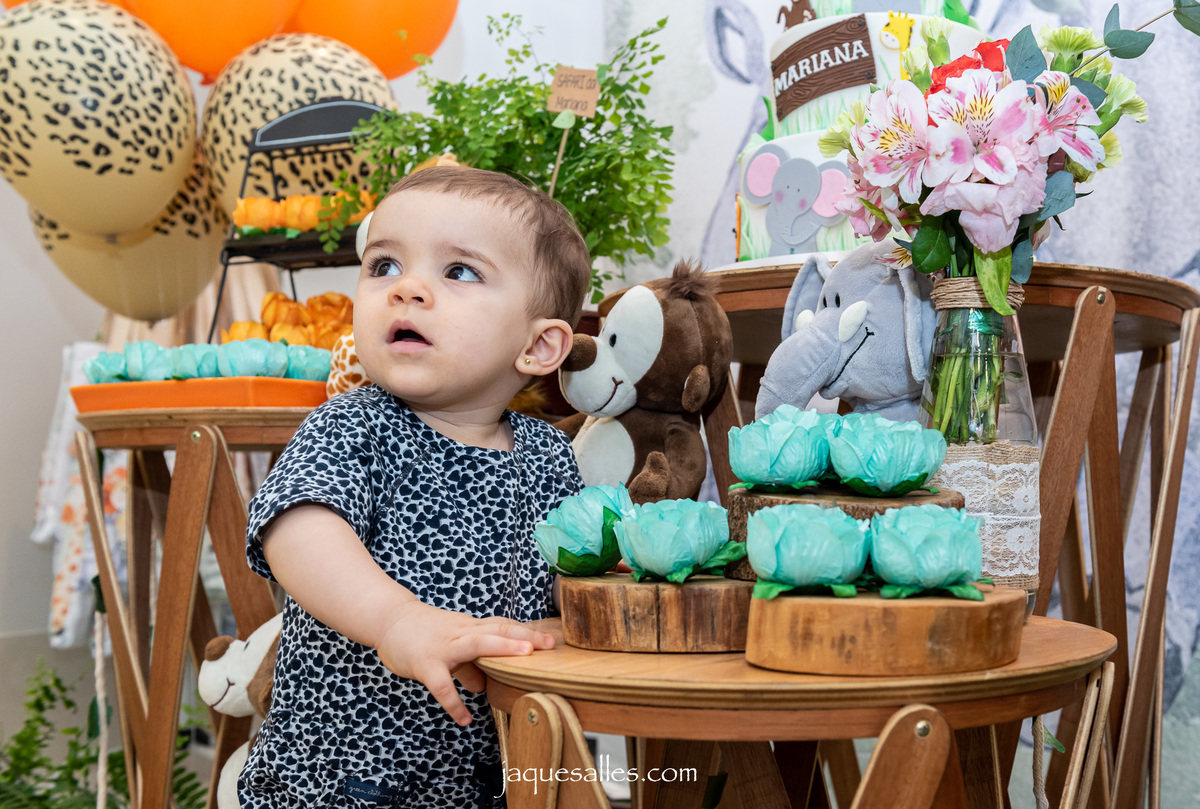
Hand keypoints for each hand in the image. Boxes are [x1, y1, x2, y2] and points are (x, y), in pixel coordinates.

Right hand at [374, 601, 554, 726]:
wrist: (389, 620)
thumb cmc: (422, 632)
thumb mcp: (450, 644)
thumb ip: (468, 665)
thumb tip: (483, 685)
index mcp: (469, 628)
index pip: (502, 626)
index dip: (526, 631)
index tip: (551, 639)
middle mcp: (461, 632)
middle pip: (497, 629)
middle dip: (524, 636)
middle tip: (549, 645)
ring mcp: (444, 647)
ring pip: (476, 644)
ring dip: (501, 648)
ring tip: (523, 658)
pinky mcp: (425, 663)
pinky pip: (442, 685)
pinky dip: (454, 702)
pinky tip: (465, 719)